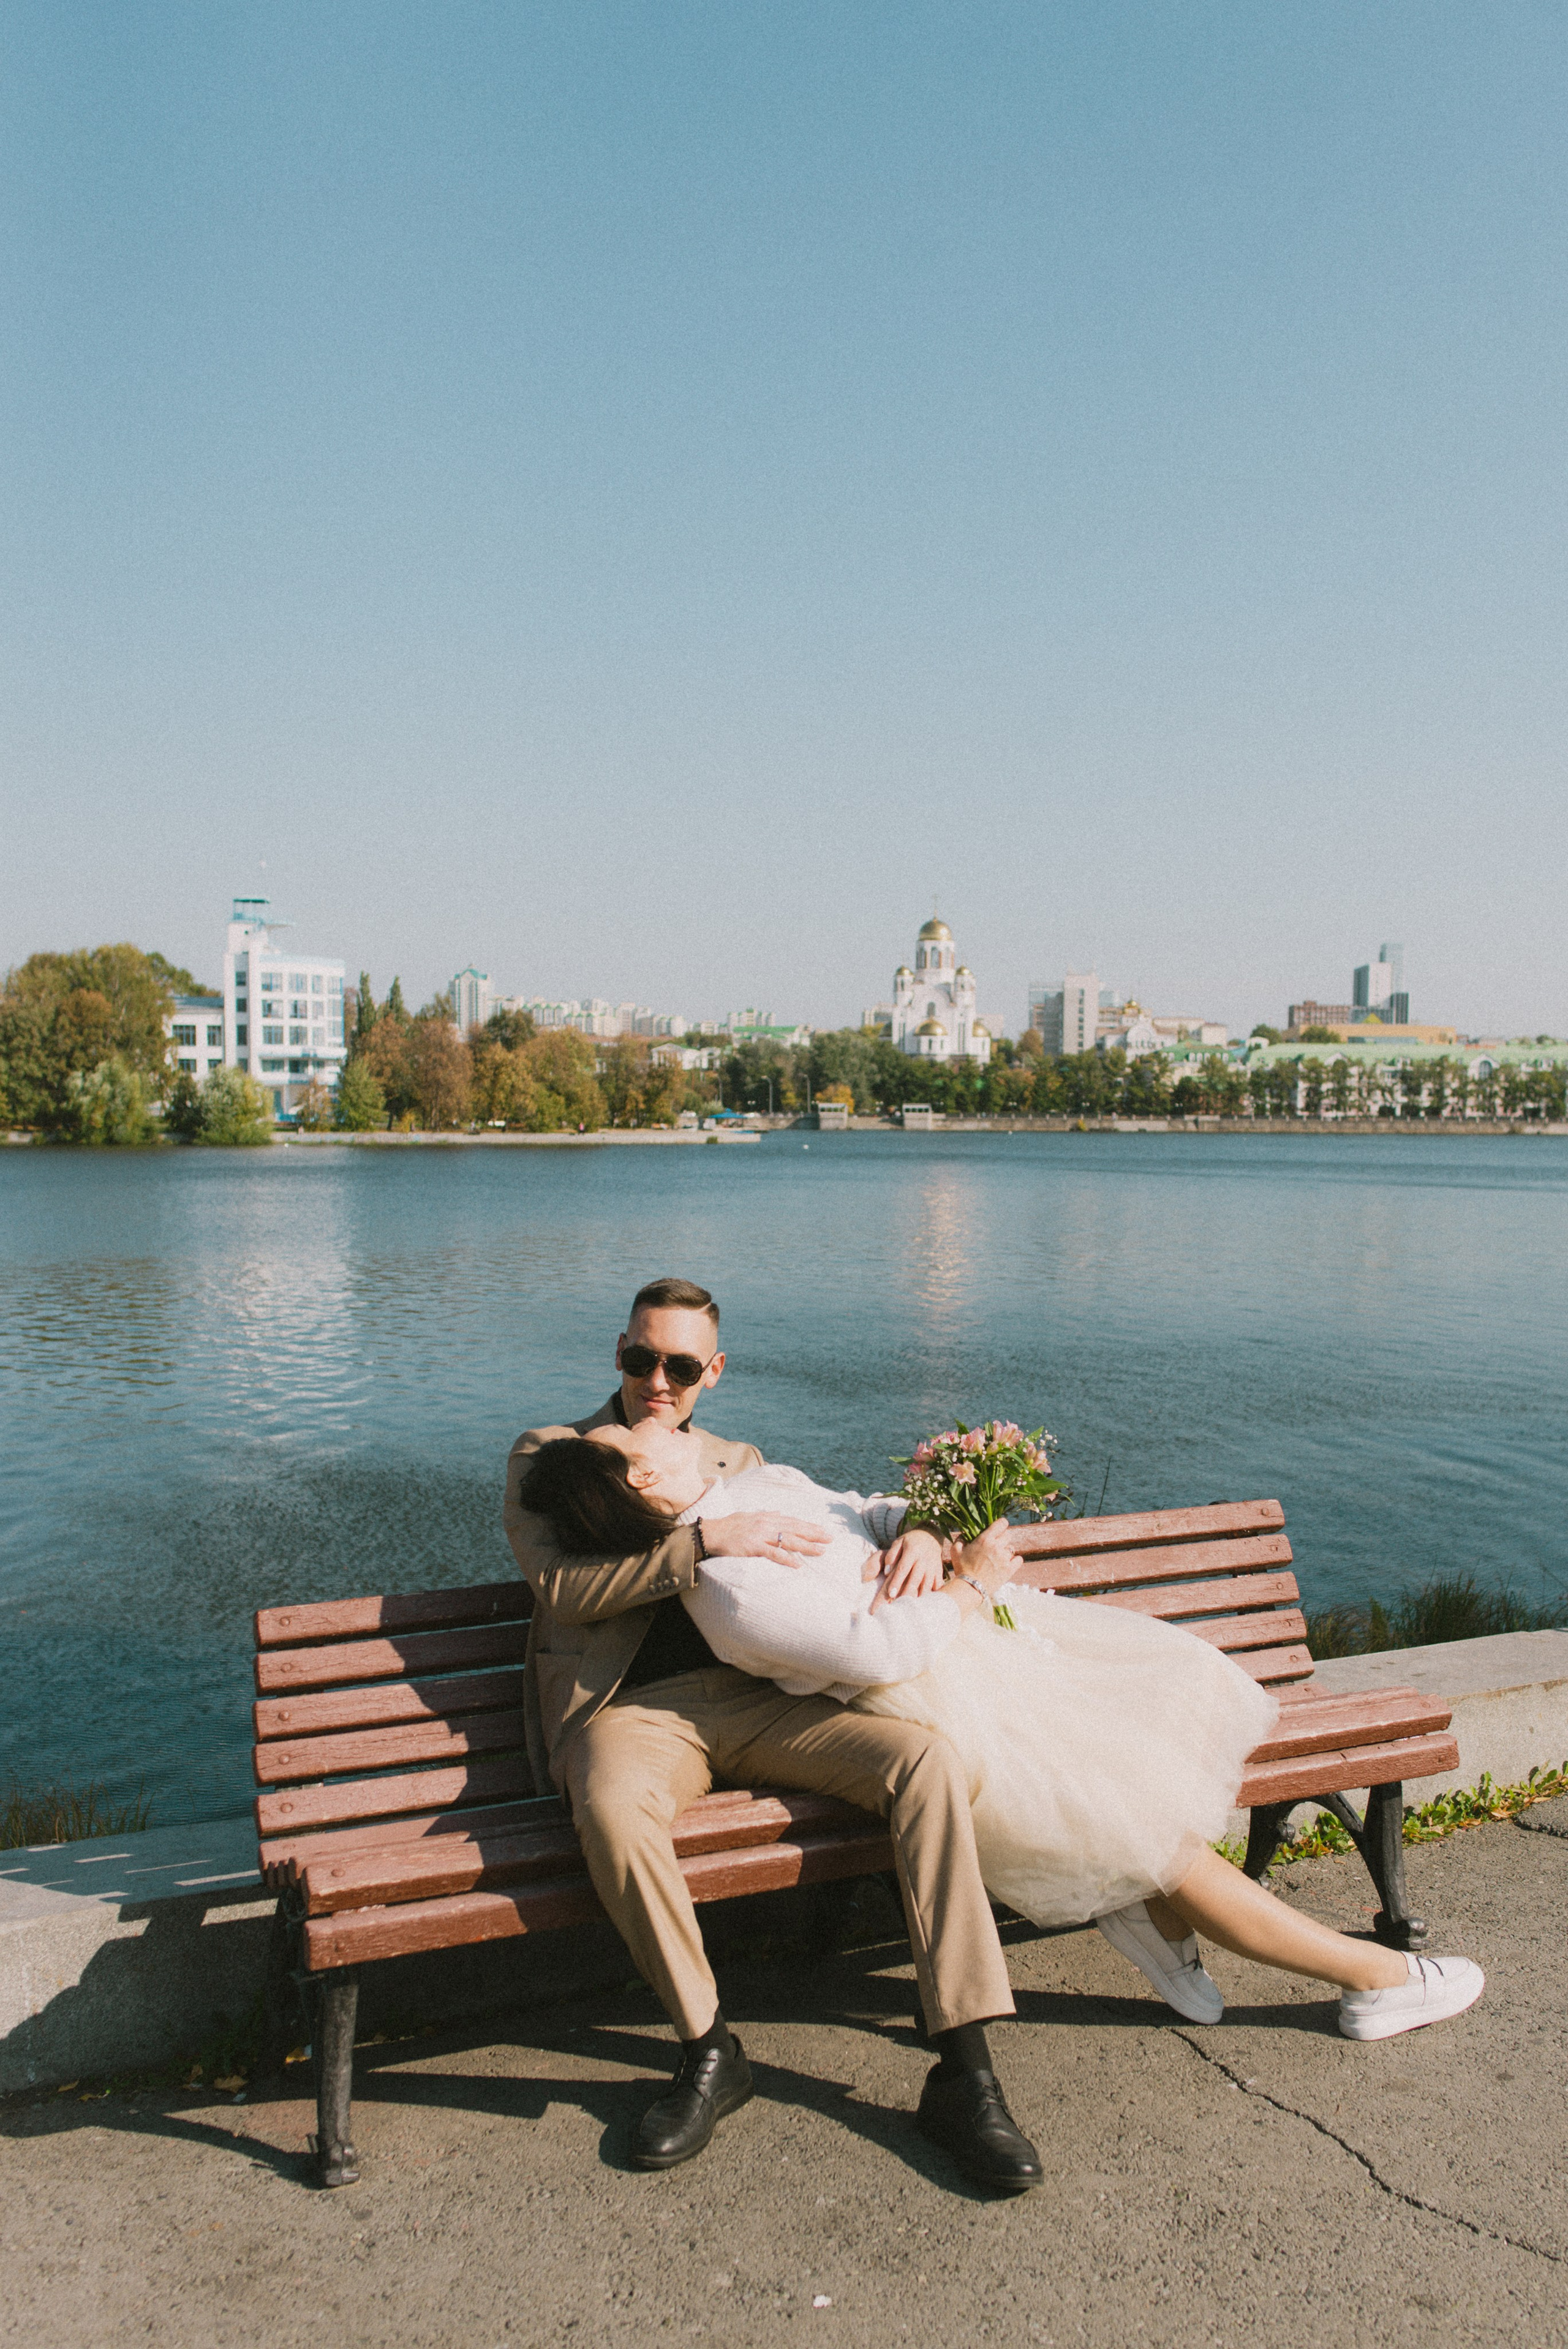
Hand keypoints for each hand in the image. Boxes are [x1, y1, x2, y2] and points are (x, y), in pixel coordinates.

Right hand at [699, 1512, 832, 1568]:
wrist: (711, 1532)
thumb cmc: (729, 1525)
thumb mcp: (749, 1515)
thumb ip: (766, 1514)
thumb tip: (779, 1512)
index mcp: (767, 1517)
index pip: (793, 1521)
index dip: (809, 1526)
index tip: (823, 1530)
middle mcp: (767, 1524)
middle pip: (795, 1529)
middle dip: (814, 1534)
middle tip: (830, 1539)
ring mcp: (761, 1535)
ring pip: (788, 1540)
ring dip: (806, 1546)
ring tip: (821, 1551)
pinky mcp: (753, 1546)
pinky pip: (773, 1554)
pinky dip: (786, 1559)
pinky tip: (797, 1565)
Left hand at [869, 1527, 943, 1610]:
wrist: (931, 1537)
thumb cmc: (910, 1542)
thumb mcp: (899, 1542)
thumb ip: (891, 1555)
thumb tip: (887, 1571)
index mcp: (912, 1551)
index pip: (903, 1568)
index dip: (897, 1581)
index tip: (890, 1594)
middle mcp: (923, 1560)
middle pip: (915, 1580)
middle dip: (906, 1594)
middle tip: (897, 1608)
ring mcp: (932, 1567)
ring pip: (926, 1586)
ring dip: (918, 1599)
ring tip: (910, 1612)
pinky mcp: (938, 1573)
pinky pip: (937, 1587)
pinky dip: (932, 1597)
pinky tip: (926, 1608)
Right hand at [949, 1519, 1018, 1596]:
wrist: (970, 1587)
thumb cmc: (962, 1569)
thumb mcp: (955, 1551)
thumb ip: (960, 1539)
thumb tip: (964, 1534)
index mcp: (985, 1539)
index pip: (1001, 1523)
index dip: (1001, 1524)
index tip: (998, 1528)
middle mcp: (997, 1546)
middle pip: (1008, 1535)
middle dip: (1003, 1538)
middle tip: (996, 1545)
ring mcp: (1005, 1558)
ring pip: (1012, 1548)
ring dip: (1007, 1550)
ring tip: (999, 1557)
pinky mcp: (1010, 1569)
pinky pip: (1019, 1559)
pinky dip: (1015, 1560)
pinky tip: (1008, 1563)